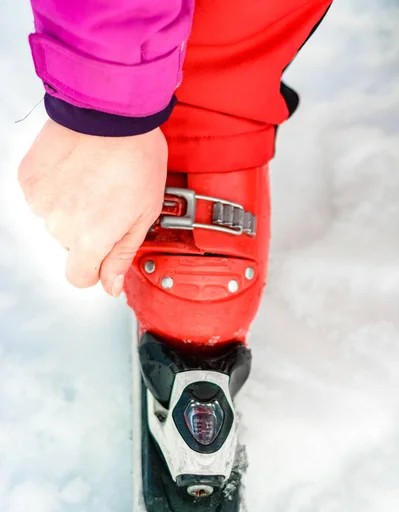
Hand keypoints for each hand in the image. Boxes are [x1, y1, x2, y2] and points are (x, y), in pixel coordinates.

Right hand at [18, 119, 167, 296]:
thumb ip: (122, 255)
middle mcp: (59, 226)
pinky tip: (75, 170)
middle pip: (70, 246)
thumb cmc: (136, 158)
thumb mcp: (144, 214)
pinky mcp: (28, 179)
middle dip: (88, 230)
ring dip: (71, 208)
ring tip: (93, 179)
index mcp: (89, 240)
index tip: (104, 250)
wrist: (111, 110)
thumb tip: (109, 287)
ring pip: (55, 220)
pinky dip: (56, 188)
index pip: (80, 277)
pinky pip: (42, 197)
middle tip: (108, 198)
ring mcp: (40, 201)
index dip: (95, 267)